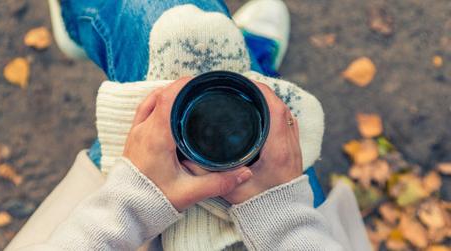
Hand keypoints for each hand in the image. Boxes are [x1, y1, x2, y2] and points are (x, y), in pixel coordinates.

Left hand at [123, 77, 252, 211]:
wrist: (125, 211)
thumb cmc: (152, 201)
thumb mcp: (189, 193)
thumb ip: (219, 182)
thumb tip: (245, 172)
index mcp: (156, 137)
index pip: (168, 98)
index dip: (184, 85)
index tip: (201, 81)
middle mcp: (143, 130)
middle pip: (161, 95)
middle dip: (181, 87)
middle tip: (201, 88)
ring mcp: (136, 133)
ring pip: (151, 100)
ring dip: (168, 94)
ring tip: (188, 94)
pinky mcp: (133, 138)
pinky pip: (144, 110)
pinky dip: (157, 103)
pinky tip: (170, 107)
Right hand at [183, 82, 302, 203]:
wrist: (282, 218)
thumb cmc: (260, 205)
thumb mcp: (230, 188)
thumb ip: (208, 174)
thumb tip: (187, 158)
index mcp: (277, 149)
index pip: (275, 109)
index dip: (261, 90)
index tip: (244, 82)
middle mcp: (289, 145)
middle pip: (281, 107)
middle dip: (262, 92)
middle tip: (241, 87)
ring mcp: (294, 148)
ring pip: (286, 114)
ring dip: (270, 102)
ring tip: (249, 96)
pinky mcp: (294, 152)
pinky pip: (288, 124)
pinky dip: (276, 114)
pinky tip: (262, 114)